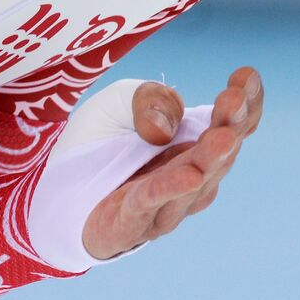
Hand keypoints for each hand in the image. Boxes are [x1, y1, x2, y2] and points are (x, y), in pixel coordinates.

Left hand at [81, 67, 263, 260]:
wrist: (51, 189)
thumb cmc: (98, 144)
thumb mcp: (118, 102)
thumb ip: (148, 100)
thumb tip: (164, 129)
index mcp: (197, 142)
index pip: (236, 125)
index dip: (248, 103)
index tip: (246, 75)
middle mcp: (193, 175)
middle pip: (221, 152)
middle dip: (230, 124)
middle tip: (234, 99)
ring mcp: (166, 204)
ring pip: (195, 182)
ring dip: (209, 159)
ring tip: (222, 136)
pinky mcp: (130, 225)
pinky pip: (150, 206)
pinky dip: (170, 189)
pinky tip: (188, 175)